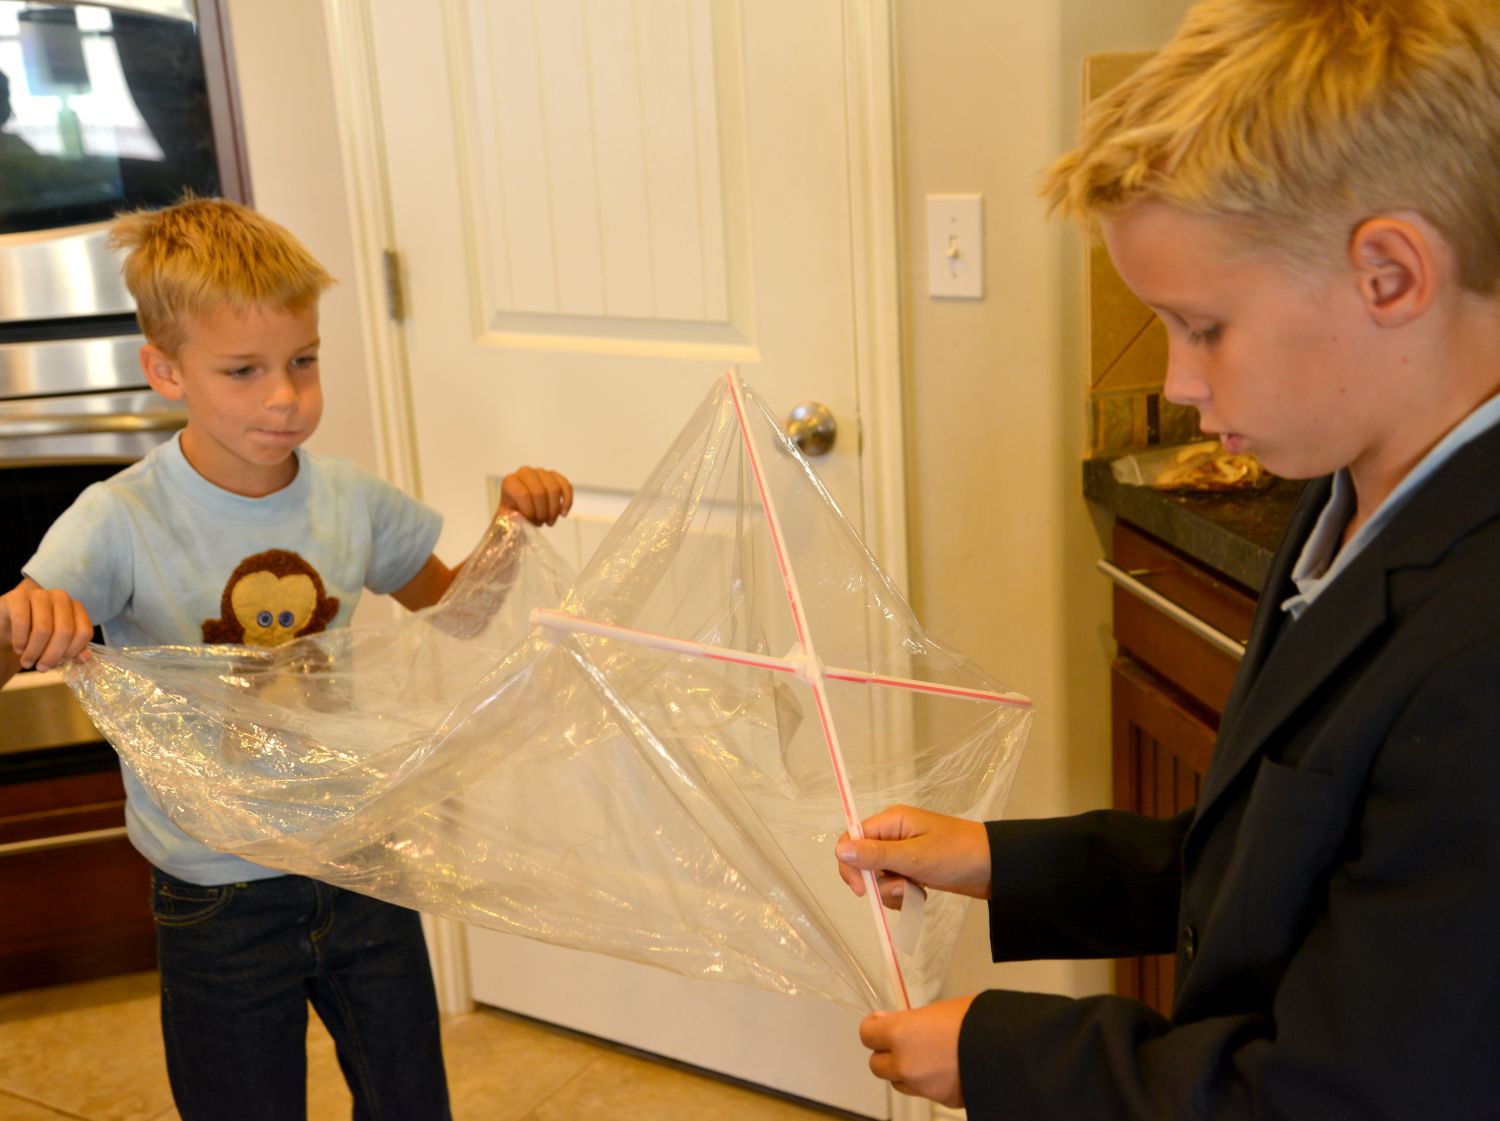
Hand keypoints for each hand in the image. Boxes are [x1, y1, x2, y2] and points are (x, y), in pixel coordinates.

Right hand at [0, 578, 92, 673]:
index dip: (73, 651)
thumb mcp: (56, 643)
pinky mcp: (17, 597)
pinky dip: (20, 641)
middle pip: (65, 631)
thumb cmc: (36, 634)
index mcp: (75, 607)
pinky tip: (18, 649)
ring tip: (27, 662)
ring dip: (34, 651)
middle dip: (53, 655)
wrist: (8, 623)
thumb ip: (73, 650)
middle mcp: (60, 597)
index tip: (60, 662)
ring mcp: (39, 594)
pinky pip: (22, 622)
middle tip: (41, 668)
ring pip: (44, 629)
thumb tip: (85, 658)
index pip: (84, 631)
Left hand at [498, 466, 572, 526]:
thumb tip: (517, 522)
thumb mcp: (506, 518)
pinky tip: (563, 514)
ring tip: (549, 521)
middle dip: (542, 512)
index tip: (530, 522)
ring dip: (554, 510)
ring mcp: (541, 472)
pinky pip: (566, 486)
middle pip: (540, 492)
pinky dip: (567, 502)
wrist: (520, 506)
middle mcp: (524, 472)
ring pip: (554, 489)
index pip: (523, 494)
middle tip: (541, 523)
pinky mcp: (554, 475)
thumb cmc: (513, 514)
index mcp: (510, 482)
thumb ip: (509, 520)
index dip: (529, 512)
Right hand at [835, 804, 991, 907]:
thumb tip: (840, 850)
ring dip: (893, 892)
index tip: (863, 890)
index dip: (851, 865)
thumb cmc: (958, 853)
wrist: (995, 868)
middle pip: (864, 862)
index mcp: (891, 822)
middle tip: (903, 889)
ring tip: (917, 892)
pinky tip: (921, 896)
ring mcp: (903, 853)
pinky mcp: (913, 869)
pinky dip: (903, 896)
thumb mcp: (916, 856)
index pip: (852, 840)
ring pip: (879, 878)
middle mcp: (893, 835)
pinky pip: (894, 886)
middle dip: (878, 883)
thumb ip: (877, 855)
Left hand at [860, 995, 974, 1106]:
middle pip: (876, 1065)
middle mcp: (905, 1064)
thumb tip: (892, 1022)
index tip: (880, 1022)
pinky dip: (927, 1082)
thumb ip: (911, 1019)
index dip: (873, 1027)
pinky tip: (944, 1069)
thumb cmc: (977, 1019)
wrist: (1009, 1050)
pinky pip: (923, 1092)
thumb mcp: (939, 1009)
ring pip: (898, 1083)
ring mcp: (922, 1086)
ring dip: (903, 1071)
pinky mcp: (941, 1101)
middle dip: (885, 1054)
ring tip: (924, 1056)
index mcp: (901, 1034)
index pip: (867, 1035)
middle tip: (899, 1041)